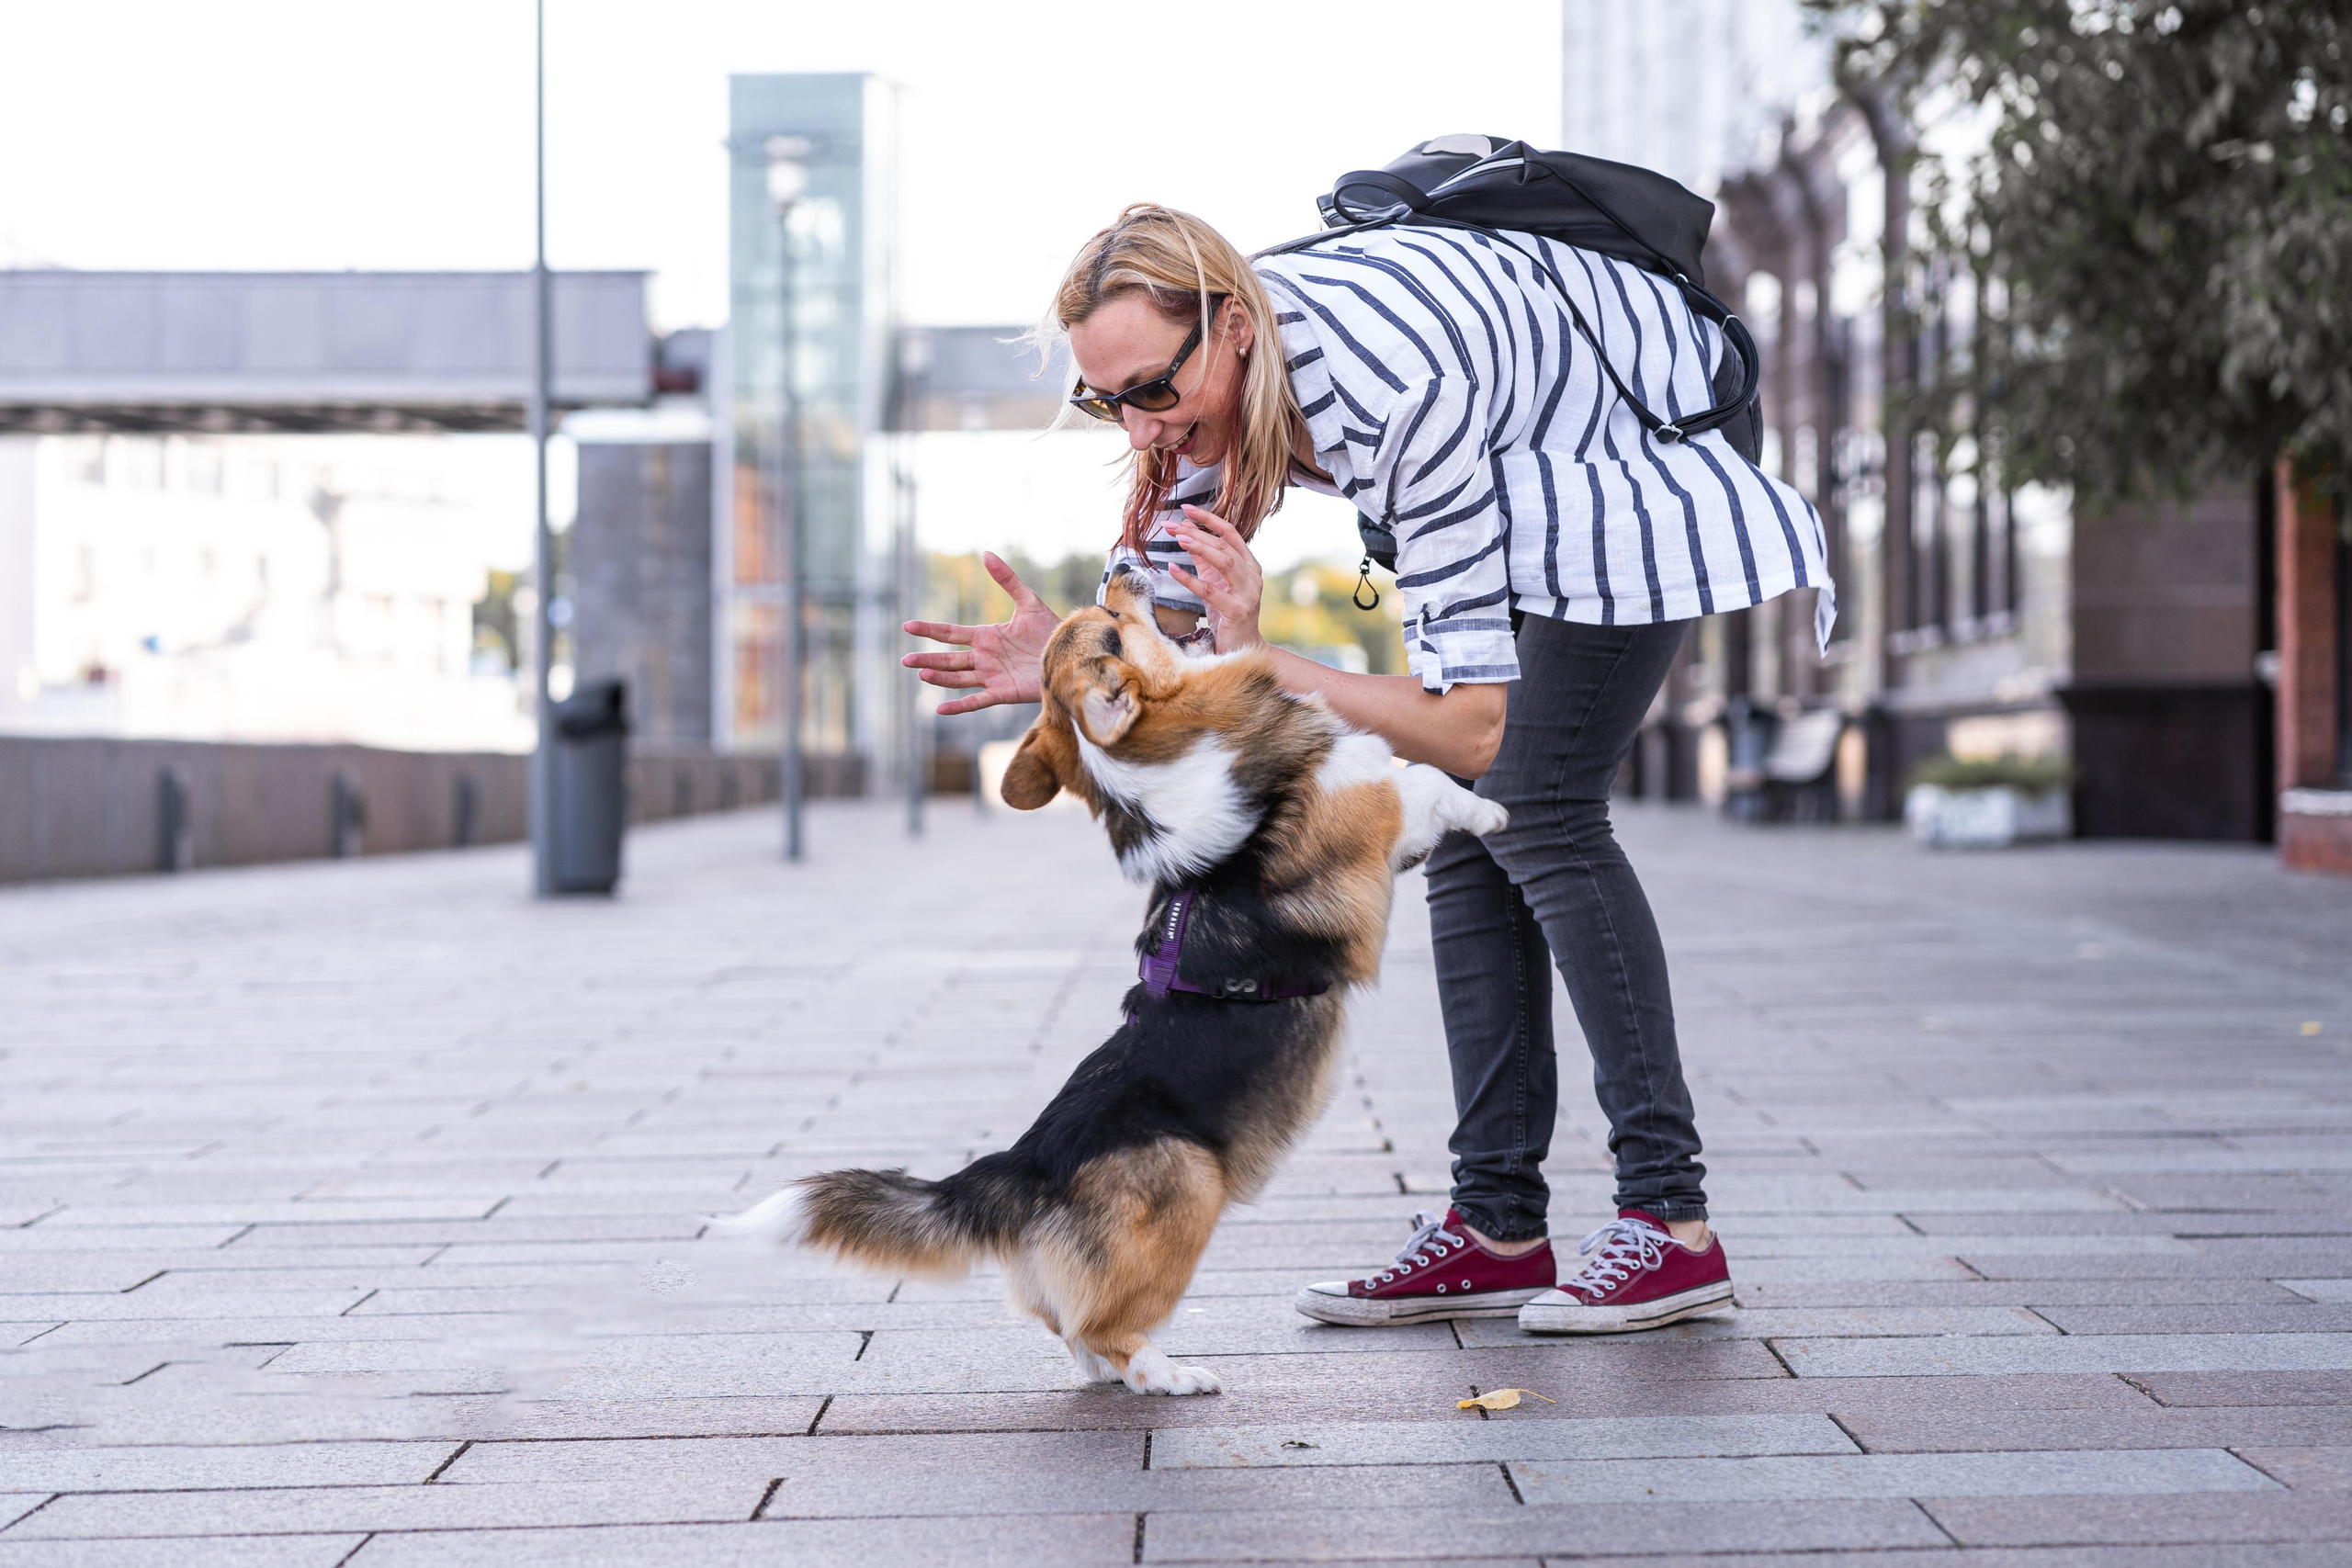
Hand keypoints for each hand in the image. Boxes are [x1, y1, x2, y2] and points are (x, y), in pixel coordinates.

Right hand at [901, 552, 1058, 714]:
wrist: (1070, 654)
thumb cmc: (1050, 629)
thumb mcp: (1028, 601)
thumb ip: (1007, 579)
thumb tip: (986, 553)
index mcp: (986, 636)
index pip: (951, 633)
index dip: (929, 629)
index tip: (908, 625)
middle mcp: (984, 657)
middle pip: (949, 659)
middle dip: (927, 659)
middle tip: (905, 660)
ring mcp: (991, 676)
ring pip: (958, 678)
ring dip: (940, 677)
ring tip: (921, 673)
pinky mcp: (1002, 693)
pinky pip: (976, 701)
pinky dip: (958, 706)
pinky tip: (940, 710)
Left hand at [1167, 505, 1264, 653]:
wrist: (1242, 649)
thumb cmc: (1227, 614)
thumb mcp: (1214, 582)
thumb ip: (1203, 559)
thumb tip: (1186, 531)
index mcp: (1250, 566)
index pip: (1231, 534)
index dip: (1209, 519)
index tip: (1186, 508)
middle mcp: (1252, 577)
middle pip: (1224, 546)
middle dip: (1197, 533)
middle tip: (1172, 526)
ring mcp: (1248, 594)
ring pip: (1224, 563)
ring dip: (1200, 548)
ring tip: (1178, 539)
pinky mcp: (1237, 611)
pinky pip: (1211, 591)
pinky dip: (1190, 579)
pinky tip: (1173, 569)